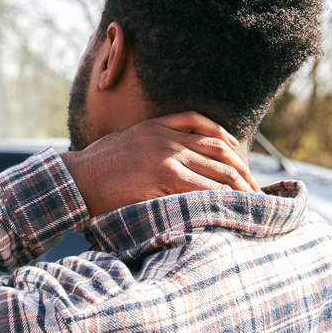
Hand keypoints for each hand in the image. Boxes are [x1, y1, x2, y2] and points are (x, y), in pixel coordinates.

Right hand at [61, 112, 259, 217]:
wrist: (75, 180)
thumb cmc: (94, 168)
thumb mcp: (124, 142)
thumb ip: (149, 143)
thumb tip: (168, 161)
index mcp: (159, 126)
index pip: (209, 132)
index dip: (231, 151)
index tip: (242, 167)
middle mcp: (168, 139)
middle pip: (221, 152)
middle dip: (243, 173)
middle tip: (256, 191)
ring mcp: (168, 158)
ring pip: (218, 171)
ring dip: (239, 189)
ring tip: (253, 203)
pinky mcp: (165, 178)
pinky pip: (204, 187)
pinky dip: (221, 197)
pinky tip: (232, 206)